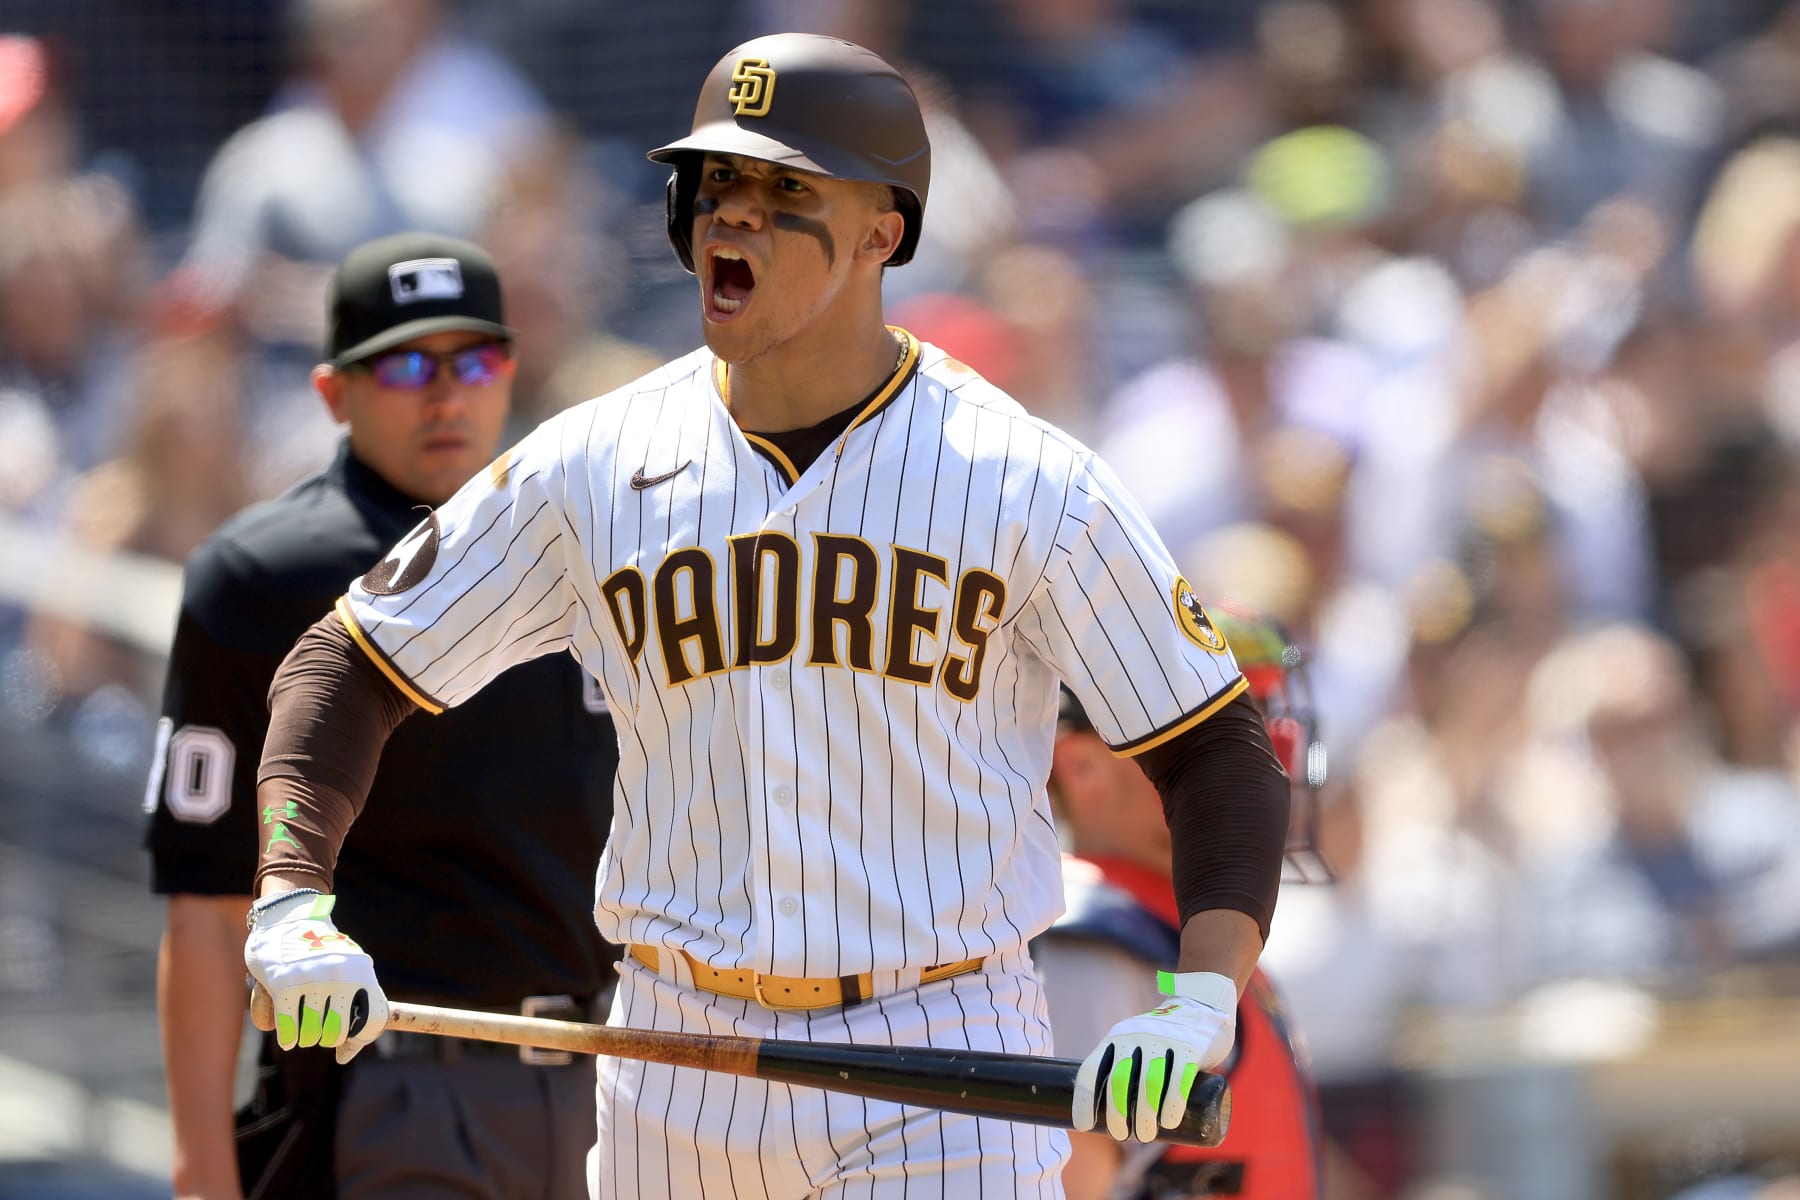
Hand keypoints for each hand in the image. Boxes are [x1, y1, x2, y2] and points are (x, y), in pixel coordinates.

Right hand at [243, 890, 387, 1064]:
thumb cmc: (320, 954)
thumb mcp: (345, 972)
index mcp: (362, 971)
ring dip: (304, 1037)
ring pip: (311, 1034)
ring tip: (302, 1025)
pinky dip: (288, 1037)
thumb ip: (351, 1012)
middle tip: (317, 1027)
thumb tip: (344, 1057)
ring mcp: (313, 978)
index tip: (344, 1045)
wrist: (289, 918)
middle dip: (325, 1037)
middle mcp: (342, 974)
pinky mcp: (284, 983)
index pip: (374, 1020)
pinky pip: (288, 1029)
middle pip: (337, 1033)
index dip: (360, 1040)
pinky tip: (287, 1036)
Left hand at [1072, 970, 1236, 1142]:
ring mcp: (1164, 1040)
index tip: (1085, 1125)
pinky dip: (1173, 1103)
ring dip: (1145, 1115)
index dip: (1085, 1099)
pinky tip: (1170, 1122)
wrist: (1201, 1005)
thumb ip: (1123, 1067)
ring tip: (1145, 1135)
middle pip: (1120, 1079)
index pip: (1092, 1069)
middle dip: (1117, 1112)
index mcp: (1116, 1037)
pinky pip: (1179, 1078)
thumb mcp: (1134, 1042)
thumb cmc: (1161, 1038)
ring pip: (1150, 1082)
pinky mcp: (1190, 1047)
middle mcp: (1136, 1036)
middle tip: (1121, 1135)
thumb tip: (1109, 1113)